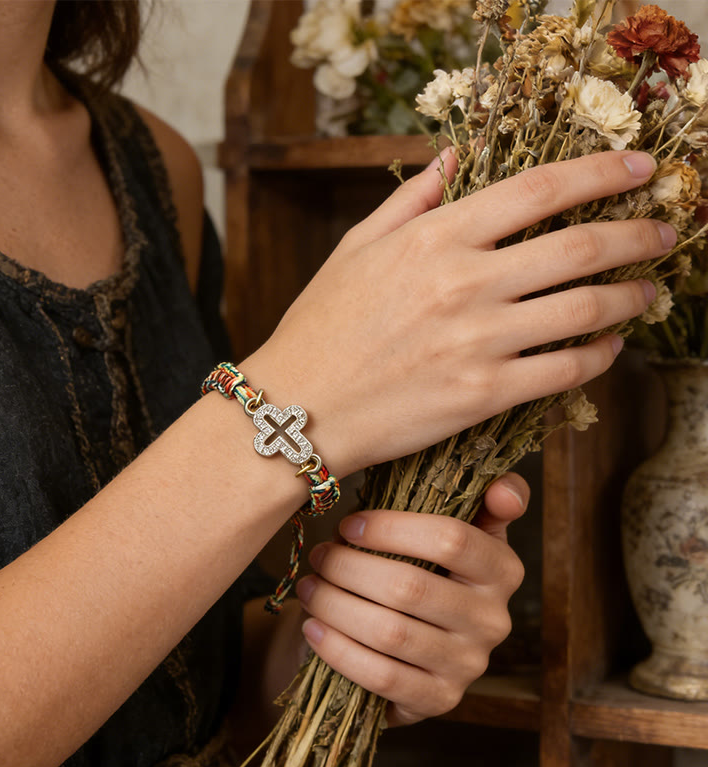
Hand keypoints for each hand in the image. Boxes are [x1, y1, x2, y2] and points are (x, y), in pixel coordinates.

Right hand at [241, 150, 672, 477]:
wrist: (298, 408)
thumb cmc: (320, 328)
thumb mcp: (355, 249)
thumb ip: (409, 200)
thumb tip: (453, 159)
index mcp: (435, 238)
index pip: (538, 190)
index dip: (600, 172)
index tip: (638, 166)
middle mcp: (465, 283)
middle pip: (580, 247)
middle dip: (637, 234)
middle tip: (665, 232)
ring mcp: (479, 341)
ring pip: (584, 309)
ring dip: (630, 297)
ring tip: (649, 291)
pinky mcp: (484, 394)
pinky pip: (564, 371)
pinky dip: (598, 357)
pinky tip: (608, 349)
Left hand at [294, 473, 528, 726]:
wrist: (414, 642)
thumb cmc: (428, 567)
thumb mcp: (458, 528)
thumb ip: (482, 500)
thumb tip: (504, 491)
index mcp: (503, 568)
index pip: (451, 539)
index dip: (390, 529)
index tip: (348, 525)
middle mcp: (494, 620)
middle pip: (409, 587)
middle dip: (349, 568)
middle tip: (319, 556)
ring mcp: (469, 665)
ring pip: (390, 632)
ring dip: (336, 606)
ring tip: (309, 587)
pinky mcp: (440, 699)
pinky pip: (382, 676)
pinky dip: (339, 650)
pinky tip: (312, 628)